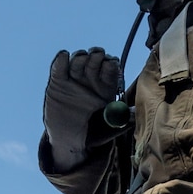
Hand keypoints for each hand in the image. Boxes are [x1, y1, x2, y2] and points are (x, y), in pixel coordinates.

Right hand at [43, 47, 122, 168]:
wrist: (68, 139)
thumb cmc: (92, 133)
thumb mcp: (109, 129)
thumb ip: (121, 120)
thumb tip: (135, 115)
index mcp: (106, 86)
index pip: (110, 68)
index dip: (111, 63)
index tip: (111, 62)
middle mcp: (91, 79)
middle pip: (95, 59)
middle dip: (97, 55)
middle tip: (97, 54)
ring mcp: (74, 78)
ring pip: (78, 59)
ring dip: (80, 56)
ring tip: (80, 60)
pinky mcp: (58, 81)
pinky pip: (59, 67)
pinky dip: (61, 59)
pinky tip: (64, 56)